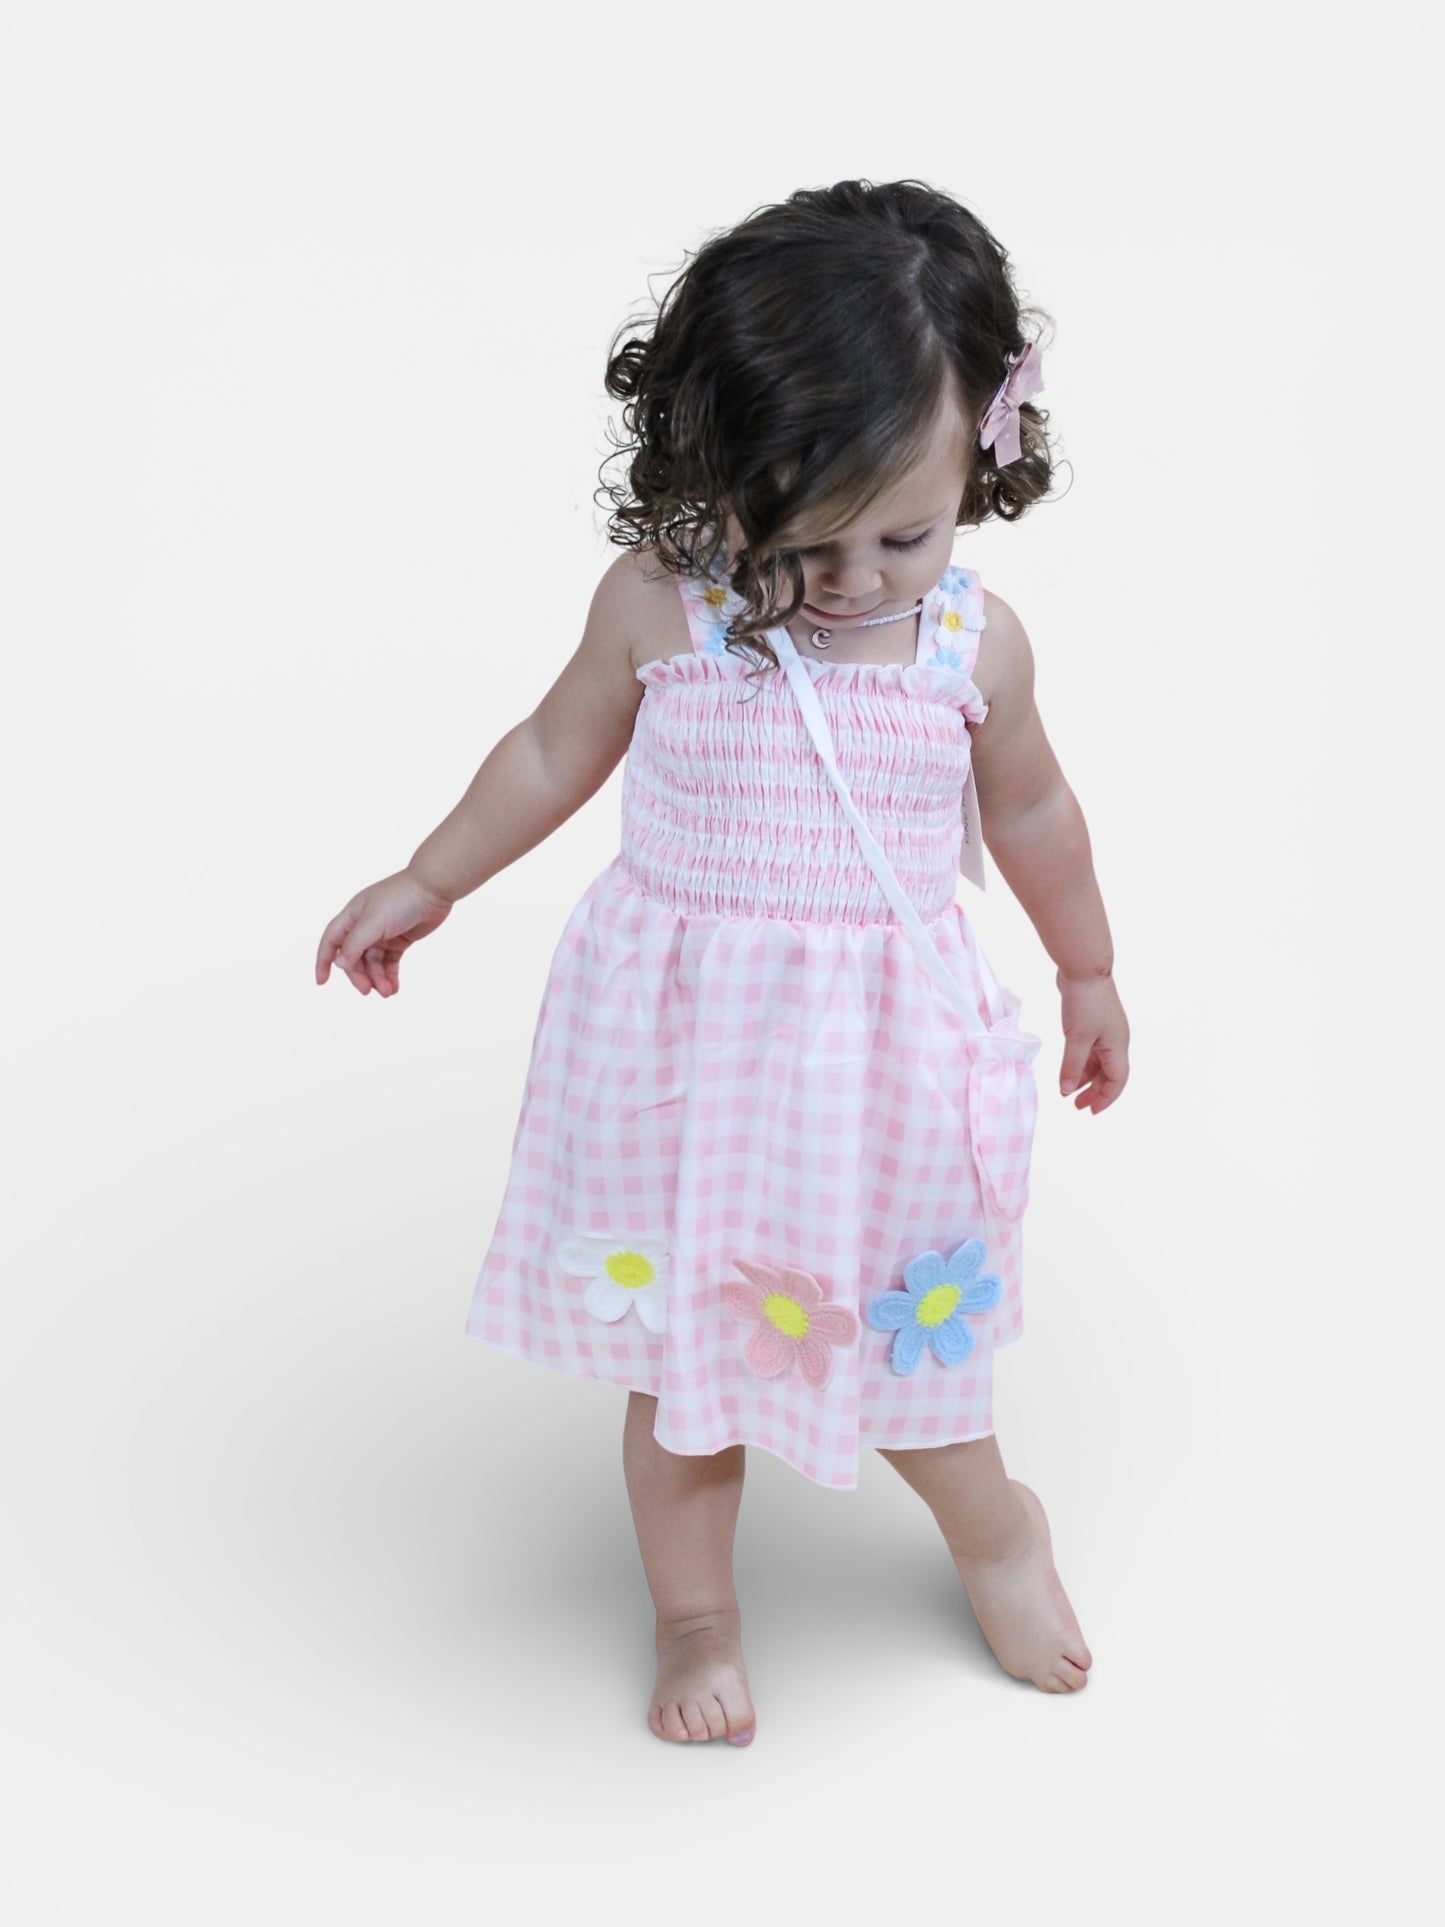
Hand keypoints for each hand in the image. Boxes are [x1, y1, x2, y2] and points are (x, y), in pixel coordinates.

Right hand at [315, 867, 453, 996]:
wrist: (433, 889)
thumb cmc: (400, 899)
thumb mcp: (372, 922)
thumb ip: (354, 944)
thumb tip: (339, 964)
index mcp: (352, 917)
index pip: (331, 941)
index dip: (324, 961)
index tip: (322, 982)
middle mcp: (365, 926)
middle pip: (354, 957)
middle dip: (359, 975)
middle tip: (367, 990)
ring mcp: (382, 934)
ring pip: (373, 963)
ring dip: (377, 979)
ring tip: (387, 992)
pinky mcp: (400, 940)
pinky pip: (389, 962)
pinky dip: (390, 976)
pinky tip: (393, 988)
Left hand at [1055, 969, 1129, 1112]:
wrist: (1083, 969)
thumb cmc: (1085, 1001)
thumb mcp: (1077, 1038)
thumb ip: (1072, 1066)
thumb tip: (1066, 1091)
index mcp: (1118, 1046)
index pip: (1117, 1081)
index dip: (1106, 1098)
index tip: (1090, 1111)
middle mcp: (1115, 1041)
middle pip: (1108, 1074)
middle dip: (1094, 1092)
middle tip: (1077, 1106)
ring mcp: (1104, 1032)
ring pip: (1097, 1063)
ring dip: (1085, 1079)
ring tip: (1070, 1092)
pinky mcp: (1092, 1024)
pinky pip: (1089, 1051)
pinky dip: (1079, 1063)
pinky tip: (1068, 1071)